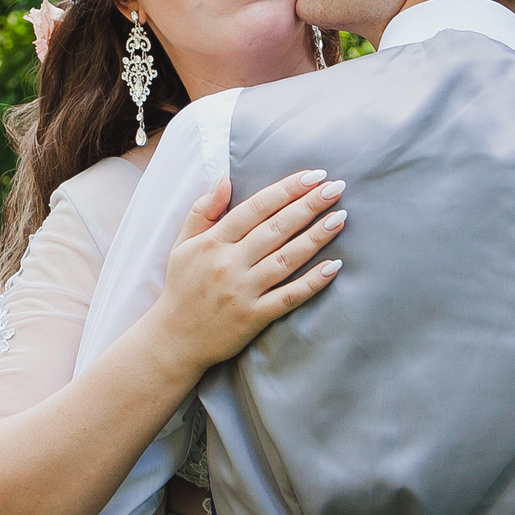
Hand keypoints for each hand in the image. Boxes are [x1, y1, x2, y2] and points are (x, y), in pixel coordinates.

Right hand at [147, 169, 346, 372]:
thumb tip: (225, 179)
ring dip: (315, 237)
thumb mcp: (183, 244)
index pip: (256, 208)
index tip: (312, 175)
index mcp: (213, 242)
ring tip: (340, 218)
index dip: (286, 189)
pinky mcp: (254, 317)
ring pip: (286, 259)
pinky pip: (288, 296)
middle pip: (276, 228)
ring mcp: (243, 291)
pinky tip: (333, 266)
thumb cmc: (181, 287)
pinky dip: (312, 282)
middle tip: (336, 188)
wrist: (174, 339)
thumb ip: (203, 210)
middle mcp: (229, 263)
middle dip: (309, 205)